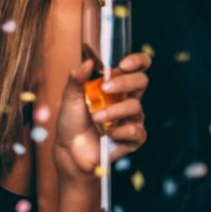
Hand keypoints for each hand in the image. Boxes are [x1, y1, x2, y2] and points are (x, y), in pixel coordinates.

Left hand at [54, 52, 150, 178]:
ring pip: (135, 106)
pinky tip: (108, 134)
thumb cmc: (72, 122)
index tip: (123, 64)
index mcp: (117, 86)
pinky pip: (135, 131)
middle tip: (105, 87)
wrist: (69, 150)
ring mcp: (132, 118)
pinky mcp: (133, 138)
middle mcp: (128, 99)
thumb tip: (87, 62)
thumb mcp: (70, 97)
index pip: (137, 67)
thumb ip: (77, 78)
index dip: (137, 61)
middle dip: (125, 82)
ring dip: (114, 111)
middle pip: (141, 81)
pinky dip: (120, 132)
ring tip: (96, 118)